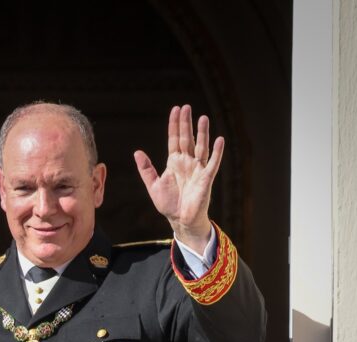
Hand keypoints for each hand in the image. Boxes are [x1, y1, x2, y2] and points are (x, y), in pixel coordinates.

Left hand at [133, 105, 223, 252]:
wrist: (180, 220)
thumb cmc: (168, 204)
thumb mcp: (153, 185)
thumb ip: (146, 169)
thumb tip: (137, 152)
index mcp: (174, 162)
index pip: (174, 139)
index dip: (175, 125)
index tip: (176, 110)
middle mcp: (187, 162)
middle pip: (187, 139)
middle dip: (186, 124)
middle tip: (187, 107)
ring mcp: (198, 169)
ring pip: (200, 147)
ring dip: (202, 133)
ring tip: (202, 118)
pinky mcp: (206, 179)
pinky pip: (213, 163)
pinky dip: (217, 152)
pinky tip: (219, 139)